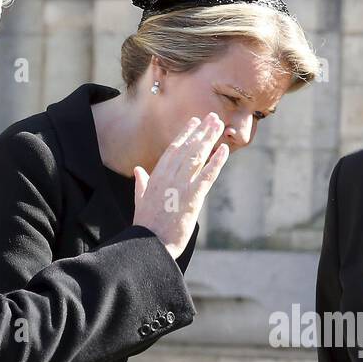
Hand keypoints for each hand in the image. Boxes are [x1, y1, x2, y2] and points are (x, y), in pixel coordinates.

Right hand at [133, 113, 229, 258]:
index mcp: (156, 176)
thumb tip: (138, 170)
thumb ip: (141, 183)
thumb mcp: (140, 200)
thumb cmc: (145, 226)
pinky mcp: (192, 198)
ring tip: (220, 126)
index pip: (173, 149)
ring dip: (210, 139)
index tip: (194, 122)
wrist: (149, 244)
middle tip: (213, 117)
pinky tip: (224, 150)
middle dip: (201, 131)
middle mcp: (168, 177)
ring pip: (198, 156)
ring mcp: (180, 186)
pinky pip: (208, 176)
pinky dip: (217, 162)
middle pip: (188, 148)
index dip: (185, 134)